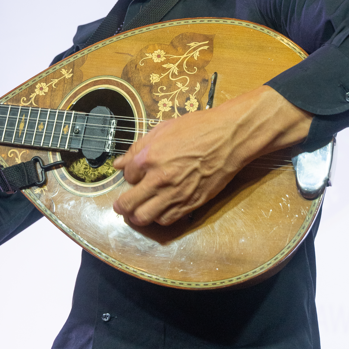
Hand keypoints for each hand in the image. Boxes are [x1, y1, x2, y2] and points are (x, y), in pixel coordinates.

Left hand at [112, 85, 311, 225]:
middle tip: (121, 207)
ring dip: (138, 216)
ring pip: (145, 217)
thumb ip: (138, 148)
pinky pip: (167, 219)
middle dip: (122, 206)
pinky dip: (159, 217)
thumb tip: (119, 163)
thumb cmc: (197, 128)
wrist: (229, 138)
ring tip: (137, 212)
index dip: (129, 176)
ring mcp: (174, 194)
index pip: (127, 176)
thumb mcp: (163, 129)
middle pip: (129, 204)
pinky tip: (160, 210)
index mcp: (148, 158)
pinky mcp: (190, 203)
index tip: (135, 175)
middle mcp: (158, 179)